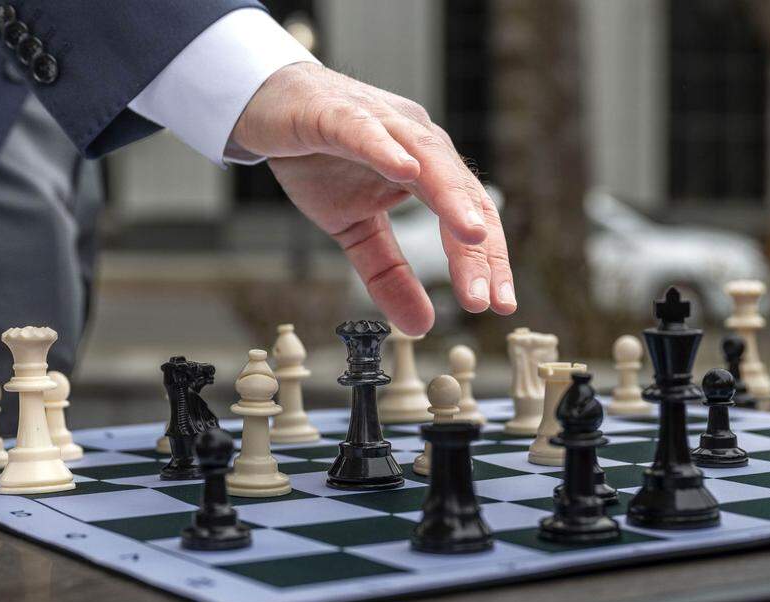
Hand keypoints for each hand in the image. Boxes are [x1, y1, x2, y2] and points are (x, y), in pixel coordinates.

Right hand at [231, 63, 514, 334]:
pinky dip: (387, 150)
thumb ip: (390, 275)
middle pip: (460, 193)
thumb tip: (421, 327)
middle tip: (485, 296)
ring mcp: (383, 124)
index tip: (499, 306)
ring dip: (452, 198)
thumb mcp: (356, 231)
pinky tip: (405, 171)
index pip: (469, 217)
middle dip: (477, 247)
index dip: (487, 262)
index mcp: (428, 170)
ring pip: (427, 160)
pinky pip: (367, 132)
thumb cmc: (319, 158)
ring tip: (471, 235)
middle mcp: (417, 141)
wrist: (270, 105)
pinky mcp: (338, 113)